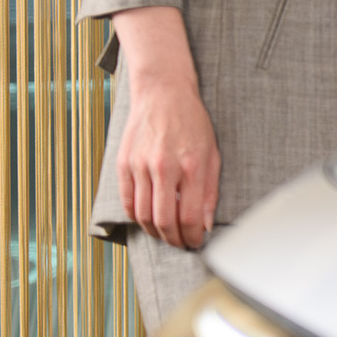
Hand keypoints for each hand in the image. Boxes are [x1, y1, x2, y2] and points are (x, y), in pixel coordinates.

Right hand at [113, 6, 221, 249]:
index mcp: (190, 166)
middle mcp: (163, 167)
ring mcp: (139, 166)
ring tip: (166, 235)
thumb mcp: (213, 154)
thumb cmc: (192, 122)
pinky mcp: (123, 163)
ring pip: (142, 215)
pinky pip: (127, 201)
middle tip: (181, 244)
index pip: (190, 217)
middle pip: (164, 221)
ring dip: (155, 232)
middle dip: (174, 240)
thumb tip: (206, 224)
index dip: (193, 237)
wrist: (163, 93)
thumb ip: (210, 191)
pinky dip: (136, 217)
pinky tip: (148, 219)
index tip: (196, 242)